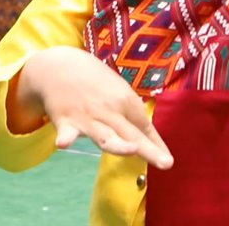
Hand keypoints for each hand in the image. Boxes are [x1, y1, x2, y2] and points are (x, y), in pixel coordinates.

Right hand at [14, 46, 172, 169]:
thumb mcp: (119, 91)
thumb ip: (130, 113)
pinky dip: (65, 138)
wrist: (60, 66)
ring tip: (131, 150)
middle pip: (132, 134)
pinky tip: (64, 144)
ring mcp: (88, 117)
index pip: (145, 127)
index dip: (157, 144)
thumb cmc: (95, 81)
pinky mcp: (65, 121)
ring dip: (118, 144)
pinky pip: (66, 132)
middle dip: (150, 150)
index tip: (167, 159)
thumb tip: (146, 132)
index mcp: (127, 102)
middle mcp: (111, 110)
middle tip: (167, 164)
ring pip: (105, 136)